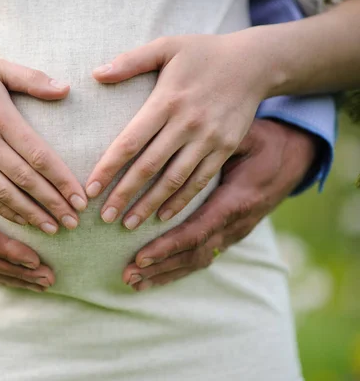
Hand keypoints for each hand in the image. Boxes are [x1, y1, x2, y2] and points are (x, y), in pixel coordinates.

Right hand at [0, 54, 87, 233]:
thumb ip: (31, 78)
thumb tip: (66, 89)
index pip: (38, 155)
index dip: (62, 180)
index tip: (81, 198)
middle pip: (24, 179)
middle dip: (52, 203)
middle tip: (75, 222)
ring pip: (2, 193)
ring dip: (30, 214)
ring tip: (53, 229)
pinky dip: (1, 210)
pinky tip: (20, 221)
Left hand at [87, 34, 270, 228]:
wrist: (255, 61)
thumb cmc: (203, 53)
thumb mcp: (166, 46)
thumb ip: (130, 61)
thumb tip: (96, 74)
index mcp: (166, 101)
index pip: (130, 142)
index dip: (108, 168)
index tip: (90, 189)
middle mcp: (187, 124)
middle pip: (148, 167)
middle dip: (124, 195)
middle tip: (104, 217)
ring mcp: (209, 139)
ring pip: (174, 180)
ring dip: (150, 205)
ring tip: (128, 225)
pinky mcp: (225, 148)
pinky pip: (200, 181)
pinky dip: (181, 201)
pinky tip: (163, 216)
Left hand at [122, 119, 317, 290]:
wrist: (294, 158)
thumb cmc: (266, 143)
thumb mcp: (247, 138)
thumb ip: (218, 145)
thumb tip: (185, 143)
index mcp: (237, 202)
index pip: (198, 231)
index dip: (168, 246)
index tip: (140, 257)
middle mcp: (236, 224)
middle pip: (194, 254)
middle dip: (160, 267)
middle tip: (127, 275)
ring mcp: (234, 233)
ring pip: (198, 261)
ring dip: (164, 274)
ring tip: (133, 283)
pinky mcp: (229, 235)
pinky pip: (202, 257)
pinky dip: (177, 270)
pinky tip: (153, 278)